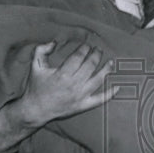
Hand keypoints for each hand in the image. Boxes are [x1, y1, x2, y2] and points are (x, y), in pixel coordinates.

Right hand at [0, 41, 114, 152]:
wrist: (36, 110)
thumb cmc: (35, 87)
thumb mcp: (35, 66)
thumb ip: (42, 50)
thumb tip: (55, 42)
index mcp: (62, 74)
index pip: (78, 57)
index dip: (84, 48)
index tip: (87, 45)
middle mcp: (73, 85)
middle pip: (90, 66)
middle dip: (96, 55)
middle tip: (98, 49)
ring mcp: (80, 96)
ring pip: (98, 80)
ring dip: (106, 69)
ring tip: (111, 62)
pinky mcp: (83, 106)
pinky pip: (100, 99)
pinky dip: (110, 94)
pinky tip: (118, 87)